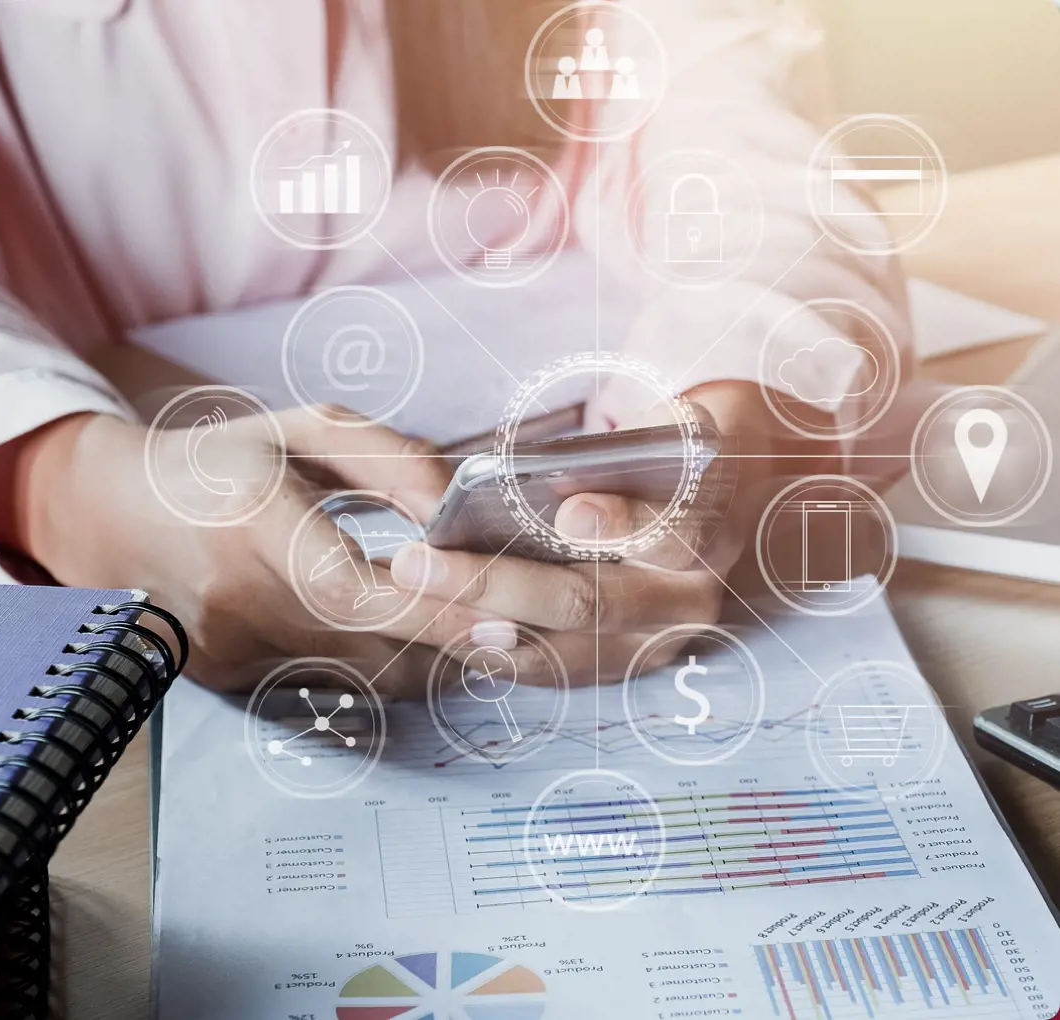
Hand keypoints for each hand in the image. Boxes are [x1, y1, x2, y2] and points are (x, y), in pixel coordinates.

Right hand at [0, 406, 509, 694]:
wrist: (111, 516)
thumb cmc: (219, 463)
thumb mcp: (301, 431)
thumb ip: (388, 460)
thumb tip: (460, 508)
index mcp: (254, 519)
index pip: (352, 586)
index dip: (433, 608)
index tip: (506, 618)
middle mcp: (240, 597)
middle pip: (372, 645)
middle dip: (459, 643)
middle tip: (525, 627)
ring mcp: (231, 651)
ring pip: (362, 677)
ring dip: (430, 657)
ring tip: (478, 628)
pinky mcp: (232, 681)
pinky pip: (333, 686)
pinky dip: (386, 667)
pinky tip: (415, 640)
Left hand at [388, 380, 777, 683]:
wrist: (720, 503)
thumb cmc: (674, 452)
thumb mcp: (669, 428)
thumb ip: (627, 447)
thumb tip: (549, 475)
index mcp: (714, 523)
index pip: (679, 529)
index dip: (624, 523)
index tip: (571, 515)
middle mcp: (690, 596)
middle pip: (589, 602)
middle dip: (494, 584)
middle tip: (416, 563)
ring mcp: (655, 642)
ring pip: (557, 649)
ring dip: (471, 626)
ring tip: (403, 599)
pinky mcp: (621, 666)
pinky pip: (546, 670)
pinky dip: (485, 650)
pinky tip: (430, 625)